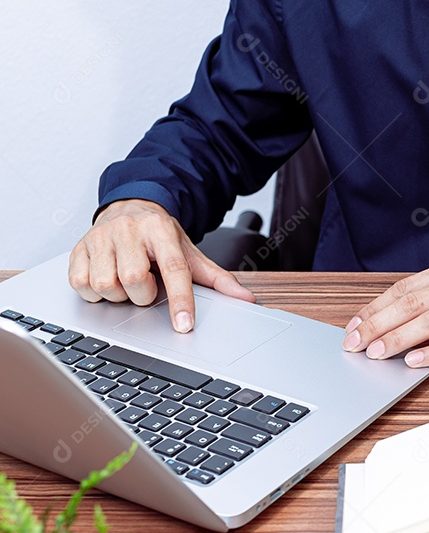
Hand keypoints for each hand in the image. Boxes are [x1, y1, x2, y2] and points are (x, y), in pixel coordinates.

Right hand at [68, 199, 255, 332]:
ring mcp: (100, 237)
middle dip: (143, 294)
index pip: (174, 269)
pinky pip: (81, 283)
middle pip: (134, 280)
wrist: (130, 207)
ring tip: (127, 282)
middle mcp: (128, 230)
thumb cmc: (160, 237)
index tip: (184, 325)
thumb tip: (246, 299)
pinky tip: (107, 280)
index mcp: (161, 230)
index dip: (180, 300)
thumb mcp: (190, 253)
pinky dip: (94, 292)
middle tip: (147, 286)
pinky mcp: (78, 248)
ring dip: (119, 294)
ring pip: (106, 284)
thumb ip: (217, 278)